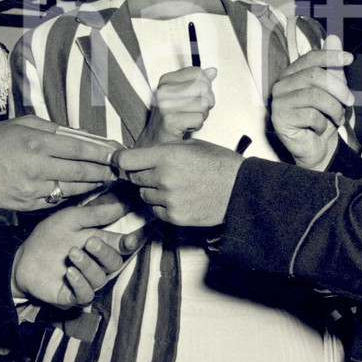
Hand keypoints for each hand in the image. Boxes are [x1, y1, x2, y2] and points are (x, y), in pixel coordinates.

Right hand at [0, 115, 120, 210]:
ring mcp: (34, 188)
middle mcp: (38, 166)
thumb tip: (81, 135)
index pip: (80, 148)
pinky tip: (82, 190)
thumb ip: (53, 129)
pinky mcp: (29, 204)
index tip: (117, 154)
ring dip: (93, 185)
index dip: (102, 153)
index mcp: (38, 142)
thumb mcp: (23, 124)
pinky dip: (72, 195)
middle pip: (81, 171)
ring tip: (106, 180)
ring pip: (73, 188)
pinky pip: (57, 199)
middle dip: (104, 172)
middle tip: (119, 172)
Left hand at [11, 199, 134, 307]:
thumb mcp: (71, 219)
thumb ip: (96, 214)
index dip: (130, 244)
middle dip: (104, 252)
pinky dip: (80, 283)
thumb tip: (122, 205)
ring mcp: (85, 281)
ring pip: (99, 279)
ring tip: (72, 253)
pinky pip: (85, 295)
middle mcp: (96, 264)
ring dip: (88, 265)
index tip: (130, 240)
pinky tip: (69, 273)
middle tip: (89, 242)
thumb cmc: (49, 235)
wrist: (23, 257)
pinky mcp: (71, 296)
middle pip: (114, 263)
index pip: (122, 246)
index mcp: (99, 244)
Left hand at [116, 139, 242, 225]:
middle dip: (141, 174)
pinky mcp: (174, 217)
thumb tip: (140, 154)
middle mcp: (164, 178)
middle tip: (158, 172)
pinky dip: (161, 206)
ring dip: (152, 190)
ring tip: (173, 185)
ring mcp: (168, 199)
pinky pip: (155, 211)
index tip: (121, 161)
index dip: (121, 160)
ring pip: (144, 195)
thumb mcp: (190, 145)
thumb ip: (163, 149)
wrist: (240, 190)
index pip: (126, 160)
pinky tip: (178, 198)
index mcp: (167, 155)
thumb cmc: (218, 163)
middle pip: (134, 178)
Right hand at [136, 66, 217, 146]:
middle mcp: (164, 90)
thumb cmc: (171, 117)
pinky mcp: (170, 120)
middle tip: (195, 110)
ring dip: (202, 115)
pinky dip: (197, 125)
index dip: (205, 85)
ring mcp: (165, 105)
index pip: (198, 73)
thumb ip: (198, 81)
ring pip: (203, 104)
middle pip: (203, 88)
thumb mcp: (183, 94)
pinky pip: (199, 119)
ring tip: (190, 119)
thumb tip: (213, 71)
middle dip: (206, 102)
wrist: (155, 141)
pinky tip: (187, 127)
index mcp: (166, 80)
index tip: (198, 95)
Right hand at [270, 35, 353, 169]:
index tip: (349, 59)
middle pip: (315, 76)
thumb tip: (333, 37)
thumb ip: (331, 65)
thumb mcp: (332, 90)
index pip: (309, 58)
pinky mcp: (280, 119)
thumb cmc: (322, 118)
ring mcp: (278, 102)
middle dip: (338, 89)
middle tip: (349, 102)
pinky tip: (320, 129)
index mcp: (291, 74)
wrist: (316, 149)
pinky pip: (310, 115)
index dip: (330, 56)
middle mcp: (281, 85)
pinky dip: (323, 124)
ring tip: (337, 118)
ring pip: (315, 96)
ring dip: (334, 109)